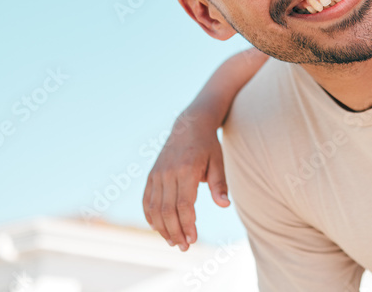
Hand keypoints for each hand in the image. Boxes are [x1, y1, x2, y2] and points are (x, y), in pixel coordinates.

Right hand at [143, 108, 229, 250]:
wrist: (189, 125)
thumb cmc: (208, 146)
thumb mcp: (218, 161)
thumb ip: (219, 184)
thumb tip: (225, 205)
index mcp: (186, 170)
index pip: (183, 205)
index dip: (187, 225)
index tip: (193, 239)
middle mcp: (168, 173)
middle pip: (167, 210)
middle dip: (175, 232)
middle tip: (184, 247)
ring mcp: (157, 174)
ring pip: (155, 208)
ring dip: (162, 228)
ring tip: (173, 242)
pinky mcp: (151, 175)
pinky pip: (146, 200)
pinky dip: (150, 217)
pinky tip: (158, 228)